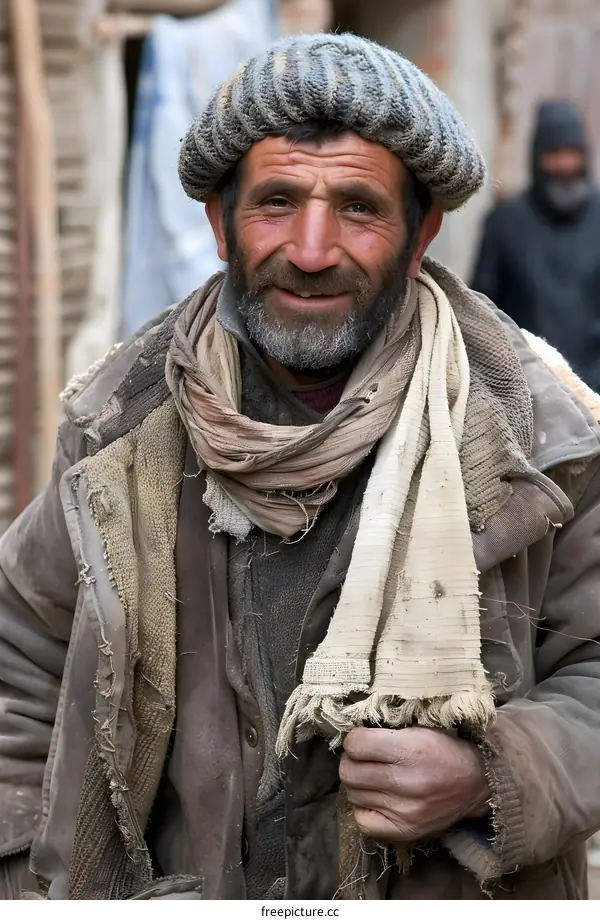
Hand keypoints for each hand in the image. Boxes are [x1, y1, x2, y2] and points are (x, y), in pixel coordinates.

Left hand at [339, 726, 490, 842]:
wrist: (477, 784)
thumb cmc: (445, 750)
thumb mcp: (420, 729)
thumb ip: (386, 732)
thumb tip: (351, 736)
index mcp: (411, 750)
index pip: (356, 745)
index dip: (353, 740)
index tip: (360, 740)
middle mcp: (406, 782)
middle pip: (349, 772)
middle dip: (350, 761)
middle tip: (362, 759)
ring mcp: (405, 811)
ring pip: (353, 795)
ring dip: (358, 784)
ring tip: (372, 777)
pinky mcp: (406, 831)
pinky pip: (363, 822)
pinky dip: (364, 808)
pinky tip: (376, 798)